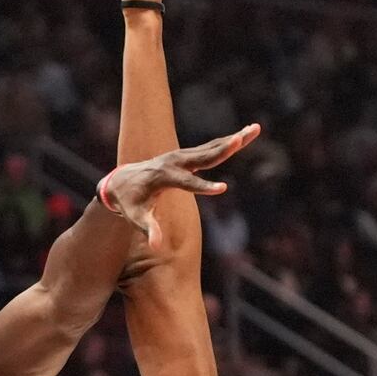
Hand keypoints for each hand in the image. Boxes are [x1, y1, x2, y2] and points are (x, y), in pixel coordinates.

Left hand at [103, 124, 260, 249]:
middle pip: (204, 155)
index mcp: (162, 177)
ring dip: (234, 139)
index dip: (204, 187)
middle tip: (243, 137)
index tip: (223, 188)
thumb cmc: (129, 202)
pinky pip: (210, 148)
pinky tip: (244, 136)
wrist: (120, 180)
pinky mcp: (187, 156)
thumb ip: (147, 229)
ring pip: (212, 147)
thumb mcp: (135, 217)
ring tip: (255, 129)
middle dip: (225, 148)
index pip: (186, 183)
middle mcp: (174, 161)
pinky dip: (228, 142)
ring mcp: (181, 156)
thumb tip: (155, 246)